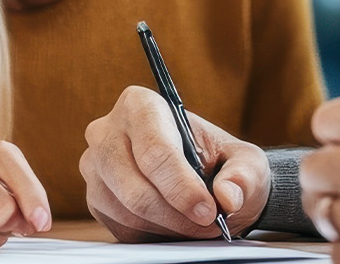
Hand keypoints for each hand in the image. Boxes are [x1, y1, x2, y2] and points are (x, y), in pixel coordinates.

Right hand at [80, 85, 270, 241]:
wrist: (202, 178)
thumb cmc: (219, 161)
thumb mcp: (245, 161)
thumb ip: (242, 175)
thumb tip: (228, 196)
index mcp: (140, 105)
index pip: (154, 150)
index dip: (181, 186)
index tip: (208, 209)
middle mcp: (107, 131)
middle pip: (134, 186)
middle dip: (175, 213)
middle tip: (208, 223)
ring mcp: (94, 166)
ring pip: (127, 211)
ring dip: (168, 226)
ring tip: (196, 224)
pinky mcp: (95, 198)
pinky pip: (120, 227)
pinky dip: (153, 233)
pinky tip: (175, 224)